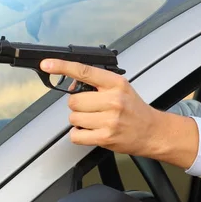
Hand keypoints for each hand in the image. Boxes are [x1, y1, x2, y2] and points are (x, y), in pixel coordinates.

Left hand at [40, 59, 161, 156]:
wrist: (153, 132)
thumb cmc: (136, 111)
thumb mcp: (121, 89)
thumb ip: (98, 85)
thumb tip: (72, 86)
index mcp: (116, 84)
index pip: (85, 71)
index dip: (63, 67)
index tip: (47, 64)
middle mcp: (113, 100)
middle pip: (74, 100)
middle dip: (79, 106)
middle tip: (94, 109)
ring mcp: (109, 120)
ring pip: (74, 118)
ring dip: (80, 121)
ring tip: (96, 121)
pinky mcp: (105, 137)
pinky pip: (76, 134)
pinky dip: (80, 134)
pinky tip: (93, 132)